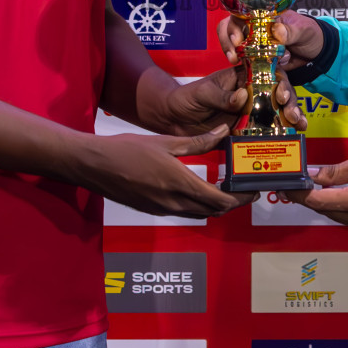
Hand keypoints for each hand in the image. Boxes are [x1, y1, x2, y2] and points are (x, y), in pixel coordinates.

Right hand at [71, 125, 254, 217]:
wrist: (95, 166)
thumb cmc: (127, 150)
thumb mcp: (166, 142)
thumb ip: (198, 142)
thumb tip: (223, 133)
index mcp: (179, 183)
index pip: (220, 200)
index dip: (240, 199)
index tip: (253, 191)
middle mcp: (173, 202)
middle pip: (213, 211)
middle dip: (232, 203)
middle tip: (242, 188)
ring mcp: (162, 209)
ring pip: (198, 213)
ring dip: (214, 204)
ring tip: (223, 187)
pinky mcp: (152, 210)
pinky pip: (183, 212)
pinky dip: (196, 204)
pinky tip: (196, 187)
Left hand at [162, 64, 307, 135]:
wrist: (172, 121)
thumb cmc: (186, 98)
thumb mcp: (202, 93)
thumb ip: (221, 96)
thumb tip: (242, 96)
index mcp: (241, 78)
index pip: (266, 73)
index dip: (278, 80)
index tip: (282, 92)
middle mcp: (249, 94)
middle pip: (276, 93)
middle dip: (289, 101)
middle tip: (292, 113)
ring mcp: (249, 113)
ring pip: (276, 112)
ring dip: (290, 117)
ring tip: (299, 126)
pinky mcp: (245, 131)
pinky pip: (263, 133)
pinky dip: (277, 136)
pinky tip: (290, 139)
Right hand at [217, 10, 325, 71]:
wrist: (317, 53)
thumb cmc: (310, 34)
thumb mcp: (304, 30)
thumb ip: (292, 30)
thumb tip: (278, 31)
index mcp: (264, 14)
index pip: (241, 13)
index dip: (235, 24)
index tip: (237, 38)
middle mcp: (255, 27)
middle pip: (230, 27)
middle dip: (227, 39)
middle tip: (233, 53)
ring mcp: (254, 43)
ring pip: (233, 44)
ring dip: (230, 51)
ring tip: (234, 60)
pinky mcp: (257, 59)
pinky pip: (245, 61)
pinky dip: (242, 66)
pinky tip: (245, 72)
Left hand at [291, 150, 347, 234]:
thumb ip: (337, 171)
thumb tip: (315, 176)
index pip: (320, 201)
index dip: (301, 195)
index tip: (289, 187)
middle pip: (325, 211)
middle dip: (308, 199)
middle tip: (295, 187)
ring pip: (335, 216)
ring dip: (322, 204)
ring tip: (311, 190)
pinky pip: (346, 219)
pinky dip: (337, 208)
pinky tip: (332, 197)